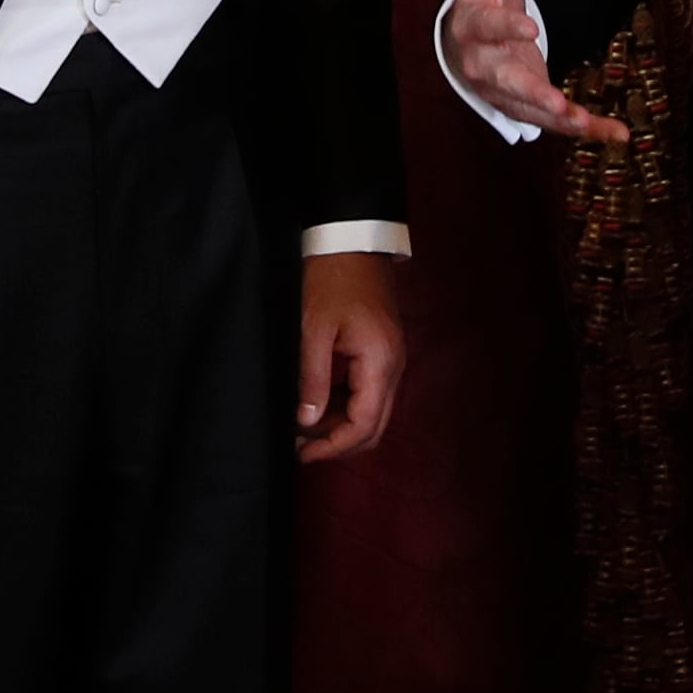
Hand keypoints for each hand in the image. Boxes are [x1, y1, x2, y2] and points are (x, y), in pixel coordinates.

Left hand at [297, 252, 406, 463]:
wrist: (352, 239)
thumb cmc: (332, 278)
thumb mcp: (313, 329)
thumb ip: (312, 379)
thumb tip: (307, 422)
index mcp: (379, 362)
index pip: (364, 426)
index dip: (332, 447)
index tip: (301, 453)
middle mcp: (393, 366)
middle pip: (373, 426)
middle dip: (337, 442)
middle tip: (299, 445)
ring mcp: (390, 359)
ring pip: (371, 412)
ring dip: (340, 425)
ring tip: (301, 424)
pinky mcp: (382, 352)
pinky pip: (368, 392)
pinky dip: (344, 405)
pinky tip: (316, 402)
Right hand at [445, 0, 629, 144]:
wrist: (466, 43)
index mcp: (474, 27)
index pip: (488, 27)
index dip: (508, 29)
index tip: (530, 28)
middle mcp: (486, 66)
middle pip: (507, 81)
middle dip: (532, 93)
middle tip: (557, 102)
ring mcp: (506, 91)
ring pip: (531, 109)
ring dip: (559, 118)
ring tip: (585, 122)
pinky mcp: (527, 107)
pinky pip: (555, 123)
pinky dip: (587, 130)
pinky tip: (617, 134)